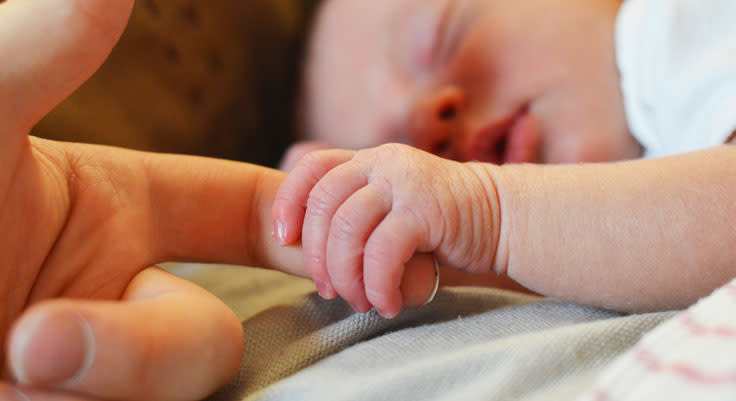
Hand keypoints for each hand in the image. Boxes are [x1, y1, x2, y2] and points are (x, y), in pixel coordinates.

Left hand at [0, 1, 267, 399]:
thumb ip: (36, 58)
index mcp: (118, 221)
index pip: (241, 214)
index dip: (300, 224)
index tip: (334, 249)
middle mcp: (121, 299)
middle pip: (208, 335)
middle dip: (138, 350)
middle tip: (32, 346)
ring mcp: (103, 373)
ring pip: (170, 393)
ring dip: (96, 386)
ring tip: (5, 372)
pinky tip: (12, 390)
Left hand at [272, 144, 502, 317]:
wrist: (502, 218)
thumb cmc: (442, 222)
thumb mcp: (394, 204)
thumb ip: (360, 210)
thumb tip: (313, 250)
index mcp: (370, 160)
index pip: (312, 166)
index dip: (288, 201)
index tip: (283, 238)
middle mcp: (383, 163)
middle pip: (323, 204)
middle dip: (317, 255)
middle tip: (328, 289)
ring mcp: (404, 183)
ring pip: (347, 229)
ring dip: (345, 275)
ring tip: (358, 302)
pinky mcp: (425, 210)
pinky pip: (382, 252)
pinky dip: (377, 285)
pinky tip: (386, 303)